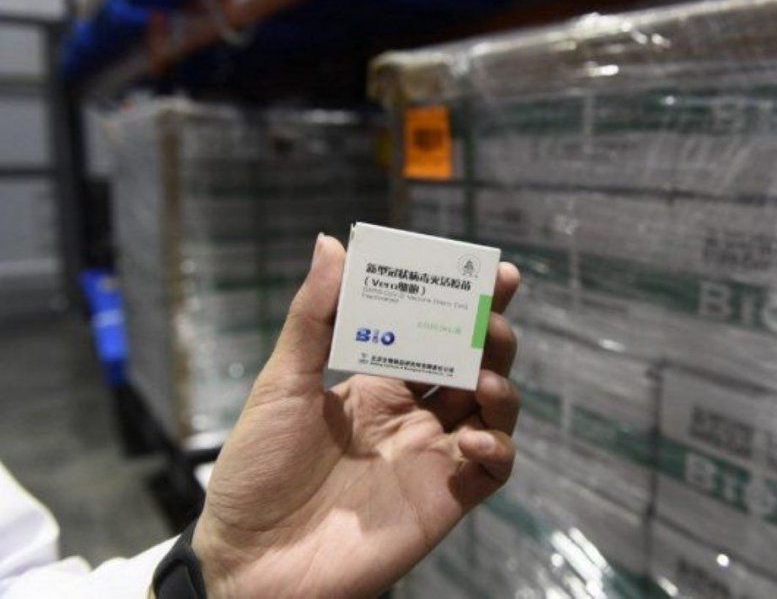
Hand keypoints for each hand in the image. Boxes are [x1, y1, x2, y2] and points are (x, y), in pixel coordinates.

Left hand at [191, 234, 521, 598]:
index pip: (434, 331)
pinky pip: (492, 469)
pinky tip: (472, 439)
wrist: (249, 560)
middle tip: (491, 315)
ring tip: (483, 378)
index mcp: (378, 384)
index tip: (491, 270)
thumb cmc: (257, 471)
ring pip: (493, 410)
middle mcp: (413, 415)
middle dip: (490, 334)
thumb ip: (314, 318)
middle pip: (473, 363)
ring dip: (501, 385)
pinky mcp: (444, 499)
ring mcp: (431, 457)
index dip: (465, 301)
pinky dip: (497, 448)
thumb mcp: (281, 384)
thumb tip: (332, 243)